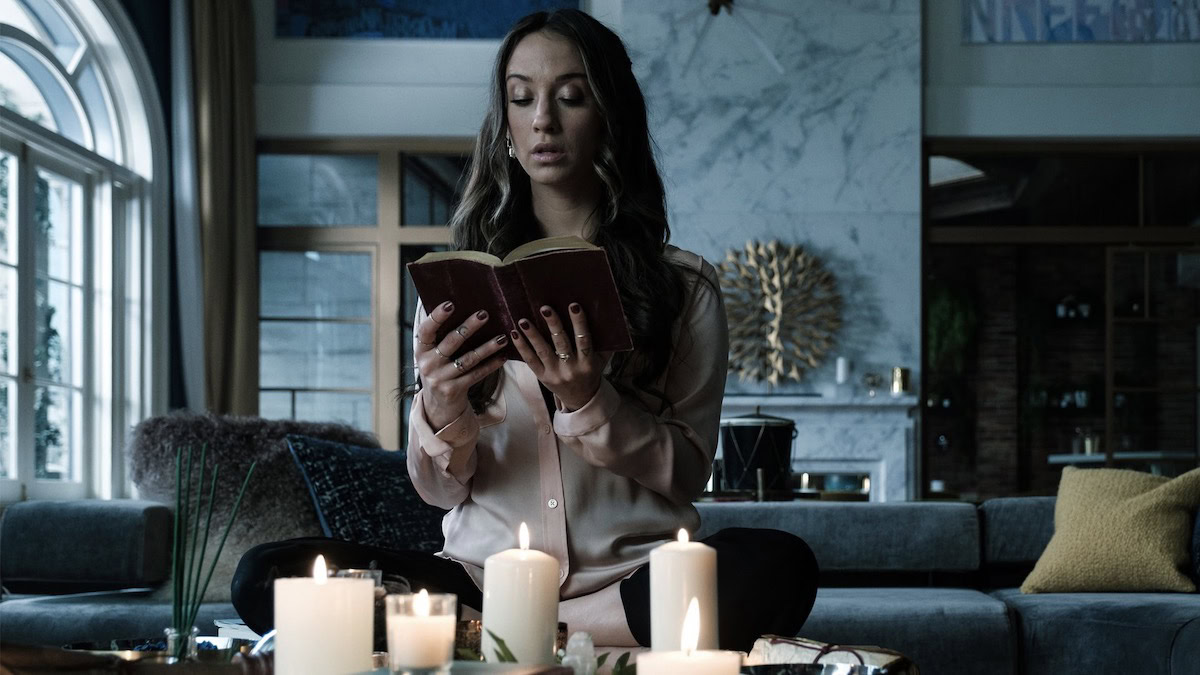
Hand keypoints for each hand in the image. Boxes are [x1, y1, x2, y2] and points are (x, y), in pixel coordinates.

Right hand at [416, 301, 508, 428]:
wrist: (438, 406)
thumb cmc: (439, 370)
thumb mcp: (433, 354)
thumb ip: (441, 336)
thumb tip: (458, 304)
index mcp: (421, 350)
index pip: (426, 330)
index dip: (437, 317)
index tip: (451, 304)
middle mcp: (428, 364)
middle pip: (451, 342)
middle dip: (469, 327)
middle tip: (484, 314)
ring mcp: (440, 379)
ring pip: (468, 359)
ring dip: (487, 347)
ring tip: (502, 337)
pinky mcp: (453, 390)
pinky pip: (476, 375)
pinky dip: (491, 365)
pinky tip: (503, 356)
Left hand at [511, 303, 609, 410]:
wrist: (581, 399)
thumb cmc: (591, 373)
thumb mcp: (602, 360)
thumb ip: (606, 342)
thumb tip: (609, 317)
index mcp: (588, 363)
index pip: (584, 340)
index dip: (579, 323)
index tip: (573, 306)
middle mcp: (571, 369)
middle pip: (561, 344)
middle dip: (553, 325)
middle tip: (545, 308)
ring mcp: (554, 374)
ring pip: (543, 352)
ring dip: (532, 335)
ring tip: (523, 320)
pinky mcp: (542, 377)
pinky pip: (530, 361)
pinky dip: (522, 347)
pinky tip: (515, 333)